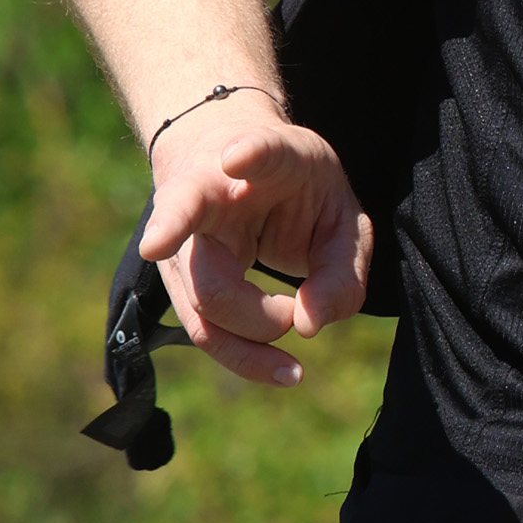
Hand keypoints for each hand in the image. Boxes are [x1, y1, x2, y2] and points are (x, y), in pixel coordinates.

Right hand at [140, 97, 372, 383]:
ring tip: (294, 368)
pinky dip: (245, 357)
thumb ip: (343, 264)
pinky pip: (206, 329)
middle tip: (296, 314)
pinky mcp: (179, 277)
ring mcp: (180, 240)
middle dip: (256, 313)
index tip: (237, 157)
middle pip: (209, 272)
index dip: (249, 153)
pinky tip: (284, 371)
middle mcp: (201, 195)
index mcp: (255, 154)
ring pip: (200, 310)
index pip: (252, 150)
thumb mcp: (338, 209)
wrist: (225, 153)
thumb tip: (311, 325)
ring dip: (248, 345)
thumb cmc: (292, 183)